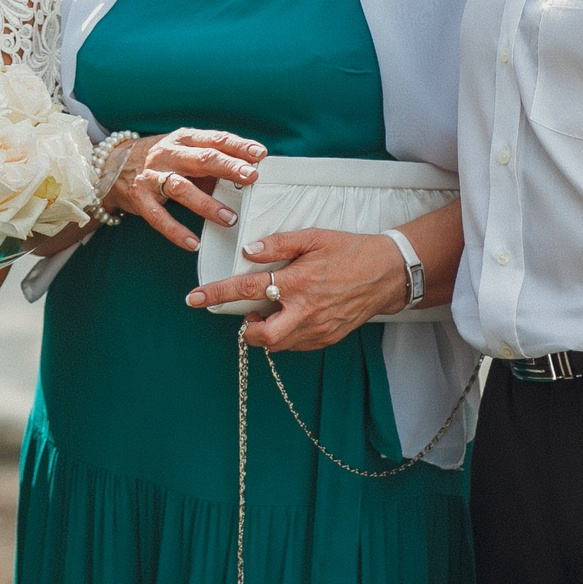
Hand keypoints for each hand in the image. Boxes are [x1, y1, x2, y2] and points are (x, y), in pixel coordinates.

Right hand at [108, 129, 266, 250]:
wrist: (111, 166)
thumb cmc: (160, 160)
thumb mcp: (184, 154)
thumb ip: (211, 164)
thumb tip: (245, 175)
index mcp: (183, 140)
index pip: (214, 139)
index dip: (237, 145)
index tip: (259, 153)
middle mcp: (167, 154)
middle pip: (201, 159)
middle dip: (228, 167)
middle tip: (251, 177)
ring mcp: (151, 176)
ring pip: (180, 187)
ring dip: (206, 203)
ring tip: (229, 218)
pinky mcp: (138, 198)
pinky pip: (158, 217)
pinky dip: (176, 231)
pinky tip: (193, 242)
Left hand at [183, 227, 410, 351]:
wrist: (388, 274)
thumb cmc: (350, 251)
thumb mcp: (314, 238)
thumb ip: (280, 244)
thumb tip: (250, 250)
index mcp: (298, 281)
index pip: (246, 290)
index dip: (216, 294)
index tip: (194, 299)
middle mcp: (306, 310)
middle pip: (262, 336)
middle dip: (247, 331)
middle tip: (248, 316)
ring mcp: (318, 328)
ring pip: (278, 345)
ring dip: (267, 333)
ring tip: (274, 313)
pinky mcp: (328, 338)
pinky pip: (296, 345)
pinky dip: (286, 335)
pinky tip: (293, 317)